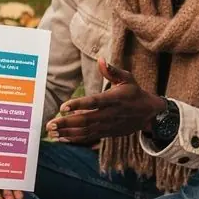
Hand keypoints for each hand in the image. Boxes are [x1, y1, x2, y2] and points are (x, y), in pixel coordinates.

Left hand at [47, 58, 164, 145]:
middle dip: (66, 123)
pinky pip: (89, 137)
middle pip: (85, 120)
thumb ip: (112, 71)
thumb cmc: (135, 92)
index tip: (63, 107)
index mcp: (114, 99)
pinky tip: (61, 138)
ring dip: (67, 132)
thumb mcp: (127, 78)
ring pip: (85, 131)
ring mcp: (107, 126)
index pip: (94, 102)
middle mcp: (110, 114)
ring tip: (51, 132)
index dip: (78, 105)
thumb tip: (101, 60)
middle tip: (50, 124)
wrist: (148, 114)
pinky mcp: (106, 133)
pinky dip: (74, 139)